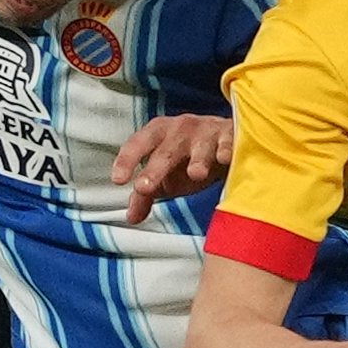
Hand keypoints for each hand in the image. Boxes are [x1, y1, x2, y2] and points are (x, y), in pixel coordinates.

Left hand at [112, 112, 235, 222]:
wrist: (226, 140)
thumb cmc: (189, 158)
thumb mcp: (165, 176)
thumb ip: (146, 195)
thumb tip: (131, 218)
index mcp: (157, 134)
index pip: (138, 144)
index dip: (127, 160)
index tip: (118, 179)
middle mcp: (180, 129)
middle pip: (166, 151)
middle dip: (156, 168)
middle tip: (145, 188)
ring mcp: (206, 131)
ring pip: (200, 146)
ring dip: (198, 159)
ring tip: (196, 174)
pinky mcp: (230, 135)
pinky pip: (229, 142)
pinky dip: (227, 150)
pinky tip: (226, 158)